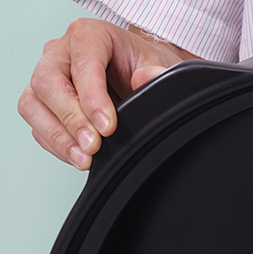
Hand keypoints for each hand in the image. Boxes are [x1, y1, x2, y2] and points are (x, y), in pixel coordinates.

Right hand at [18, 18, 197, 169]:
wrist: (139, 77)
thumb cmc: (142, 67)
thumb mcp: (159, 66)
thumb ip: (156, 73)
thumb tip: (146, 79)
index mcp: (88, 36)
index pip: (82, 63)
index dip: (92, 98)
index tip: (108, 127)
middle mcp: (61, 53)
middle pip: (47, 82)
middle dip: (70, 119)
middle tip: (93, 145)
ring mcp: (49, 78)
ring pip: (33, 104)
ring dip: (58, 136)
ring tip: (84, 158)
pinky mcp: (45, 104)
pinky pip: (38, 125)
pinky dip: (56, 145)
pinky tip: (78, 156)